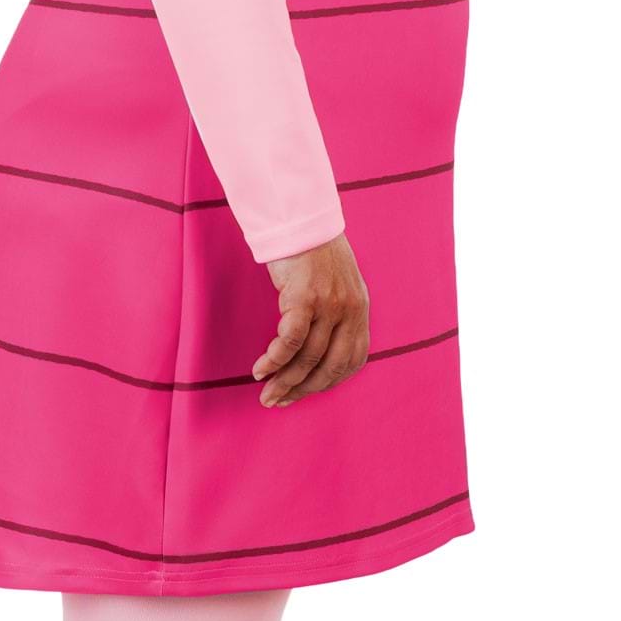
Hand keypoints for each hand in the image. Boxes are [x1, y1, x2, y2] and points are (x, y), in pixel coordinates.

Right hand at [251, 233, 369, 405]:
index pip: (352, 360)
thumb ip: (335, 314)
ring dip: (285, 381)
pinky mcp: (305, 297)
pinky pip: (290, 340)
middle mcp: (350, 310)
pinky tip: (260, 369)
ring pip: (308, 357)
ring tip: (266, 394)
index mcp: (360, 310)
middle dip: (303, 390)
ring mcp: (329, 305)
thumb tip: (318, 349)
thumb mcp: (337, 284)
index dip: (328, 383)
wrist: (299, 218)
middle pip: (330, 365)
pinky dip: (275, 360)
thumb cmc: (312, 251)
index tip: (304, 393)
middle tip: (278, 402)